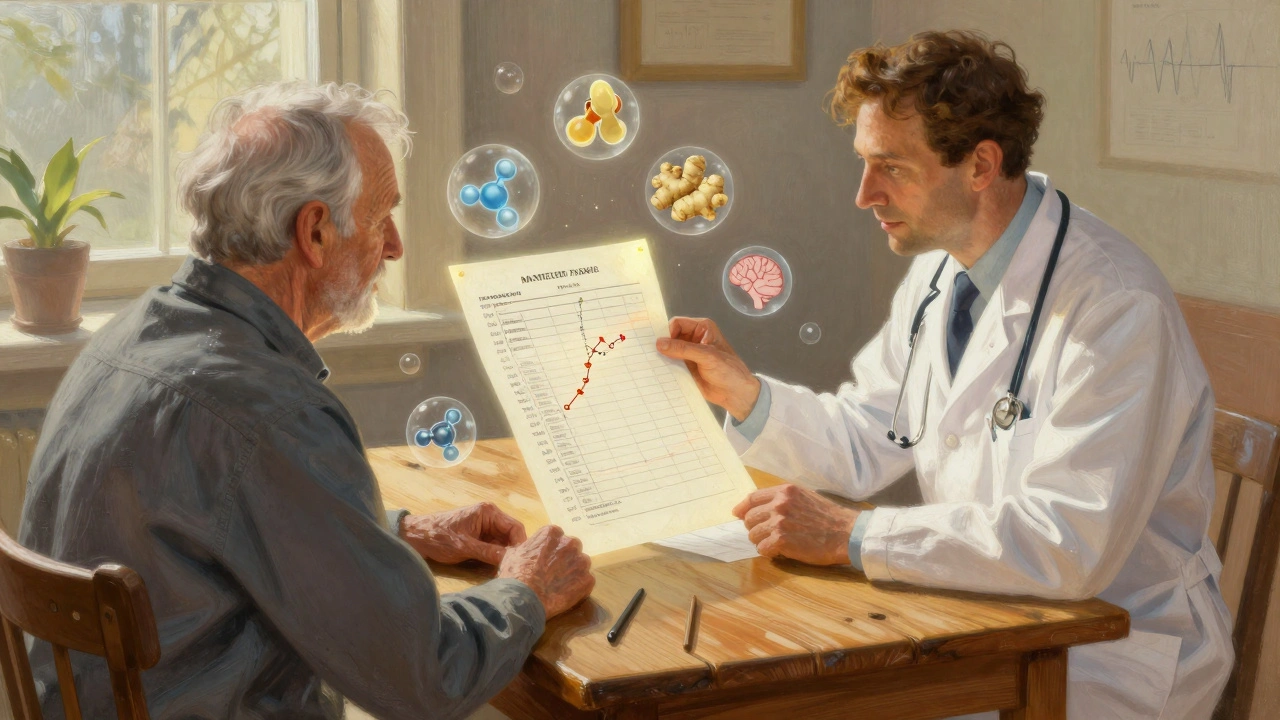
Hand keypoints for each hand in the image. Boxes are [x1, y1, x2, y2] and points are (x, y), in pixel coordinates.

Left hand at [399, 502, 526, 565]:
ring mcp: (484, 526)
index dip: (520, 544)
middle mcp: (489, 516)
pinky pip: (494, 546)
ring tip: (507, 569)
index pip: (515, 527)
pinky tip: (496, 567)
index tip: (521, 561)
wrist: (416, 537)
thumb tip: (511, 560)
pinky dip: (495, 556)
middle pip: (511, 535)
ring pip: (503, 542)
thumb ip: (490, 552)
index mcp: (488, 512)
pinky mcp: (478, 536)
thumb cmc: (439, 538)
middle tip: (515, 568)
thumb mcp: (466, 547)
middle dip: (513, 550)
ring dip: (504, 554)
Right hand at [498, 525, 594, 617]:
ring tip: (560, 586)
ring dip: (573, 572)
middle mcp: (570, 543)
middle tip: (553, 573)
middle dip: (564, 558)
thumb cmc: (515, 574)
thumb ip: (526, 547)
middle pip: (571, 548)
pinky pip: (585, 582)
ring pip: (580, 564)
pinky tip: (565, 595)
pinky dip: (578, 588)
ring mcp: (581, 561)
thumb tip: (525, 550)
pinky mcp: (587, 579)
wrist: (523, 598)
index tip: (544, 560)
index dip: (550, 550)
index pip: (556, 537)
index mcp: (552, 533)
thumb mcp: (513, 553)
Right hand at [656, 317, 760, 421]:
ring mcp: (689, 353)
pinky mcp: (686, 367)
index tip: (660, 346)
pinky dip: (665, 366)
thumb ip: (683, 349)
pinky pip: (671, 363)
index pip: (678, 324)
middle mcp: (694, 338)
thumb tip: (659, 343)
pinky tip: (657, 371)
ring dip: (662, 356)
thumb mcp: (706, 356)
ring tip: (652, 364)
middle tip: (651, 354)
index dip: (668, 332)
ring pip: (669, 350)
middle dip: (663, 344)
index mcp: (702, 328)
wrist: (735, 393)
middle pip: (671, 336)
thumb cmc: (728, 370)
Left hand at [733, 485, 859, 565]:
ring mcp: (779, 522)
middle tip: (766, 535)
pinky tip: (779, 552)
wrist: (846, 533)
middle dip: (754, 528)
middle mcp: (779, 504)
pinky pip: (762, 548)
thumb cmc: (828, 517)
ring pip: (753, 534)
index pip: (753, 498)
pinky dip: (769, 552)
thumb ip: (784, 499)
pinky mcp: (781, 540)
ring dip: (761, 541)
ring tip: (775, 544)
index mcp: (784, 491)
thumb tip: (763, 507)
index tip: (737, 514)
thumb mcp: (805, 497)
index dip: (742, 508)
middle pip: (749, 518)